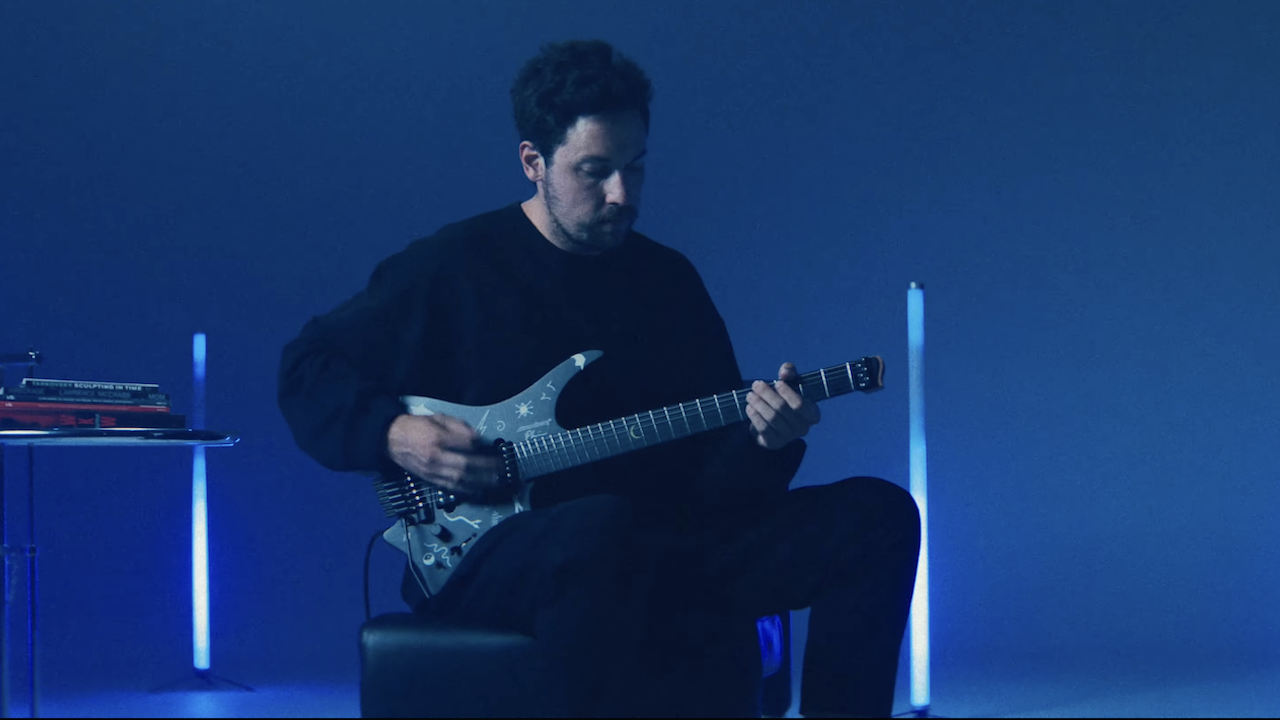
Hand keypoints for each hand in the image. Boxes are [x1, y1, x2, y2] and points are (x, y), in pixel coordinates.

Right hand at [386, 414, 501, 493]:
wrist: (392, 440)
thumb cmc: (416, 427)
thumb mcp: (438, 418)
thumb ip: (458, 426)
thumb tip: (477, 438)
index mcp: (437, 438)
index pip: (465, 444)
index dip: (480, 446)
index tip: (491, 447)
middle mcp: (435, 456)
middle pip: (466, 465)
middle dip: (486, 468)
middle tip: (501, 468)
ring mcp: (432, 470)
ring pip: (460, 479)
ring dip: (480, 482)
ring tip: (495, 481)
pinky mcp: (430, 479)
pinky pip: (450, 487)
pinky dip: (466, 489)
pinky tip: (478, 489)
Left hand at [745, 362, 820, 449]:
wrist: (771, 418)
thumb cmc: (784, 397)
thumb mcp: (789, 382)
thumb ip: (789, 373)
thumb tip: (785, 372)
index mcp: (812, 413)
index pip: (800, 405)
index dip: (788, 393)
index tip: (777, 383)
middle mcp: (803, 428)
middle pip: (782, 409)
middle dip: (767, 395)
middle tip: (756, 385)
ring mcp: (789, 438)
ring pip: (772, 418)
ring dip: (759, 404)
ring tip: (750, 395)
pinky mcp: (775, 444)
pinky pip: (764, 429)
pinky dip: (755, 417)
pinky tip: (749, 408)